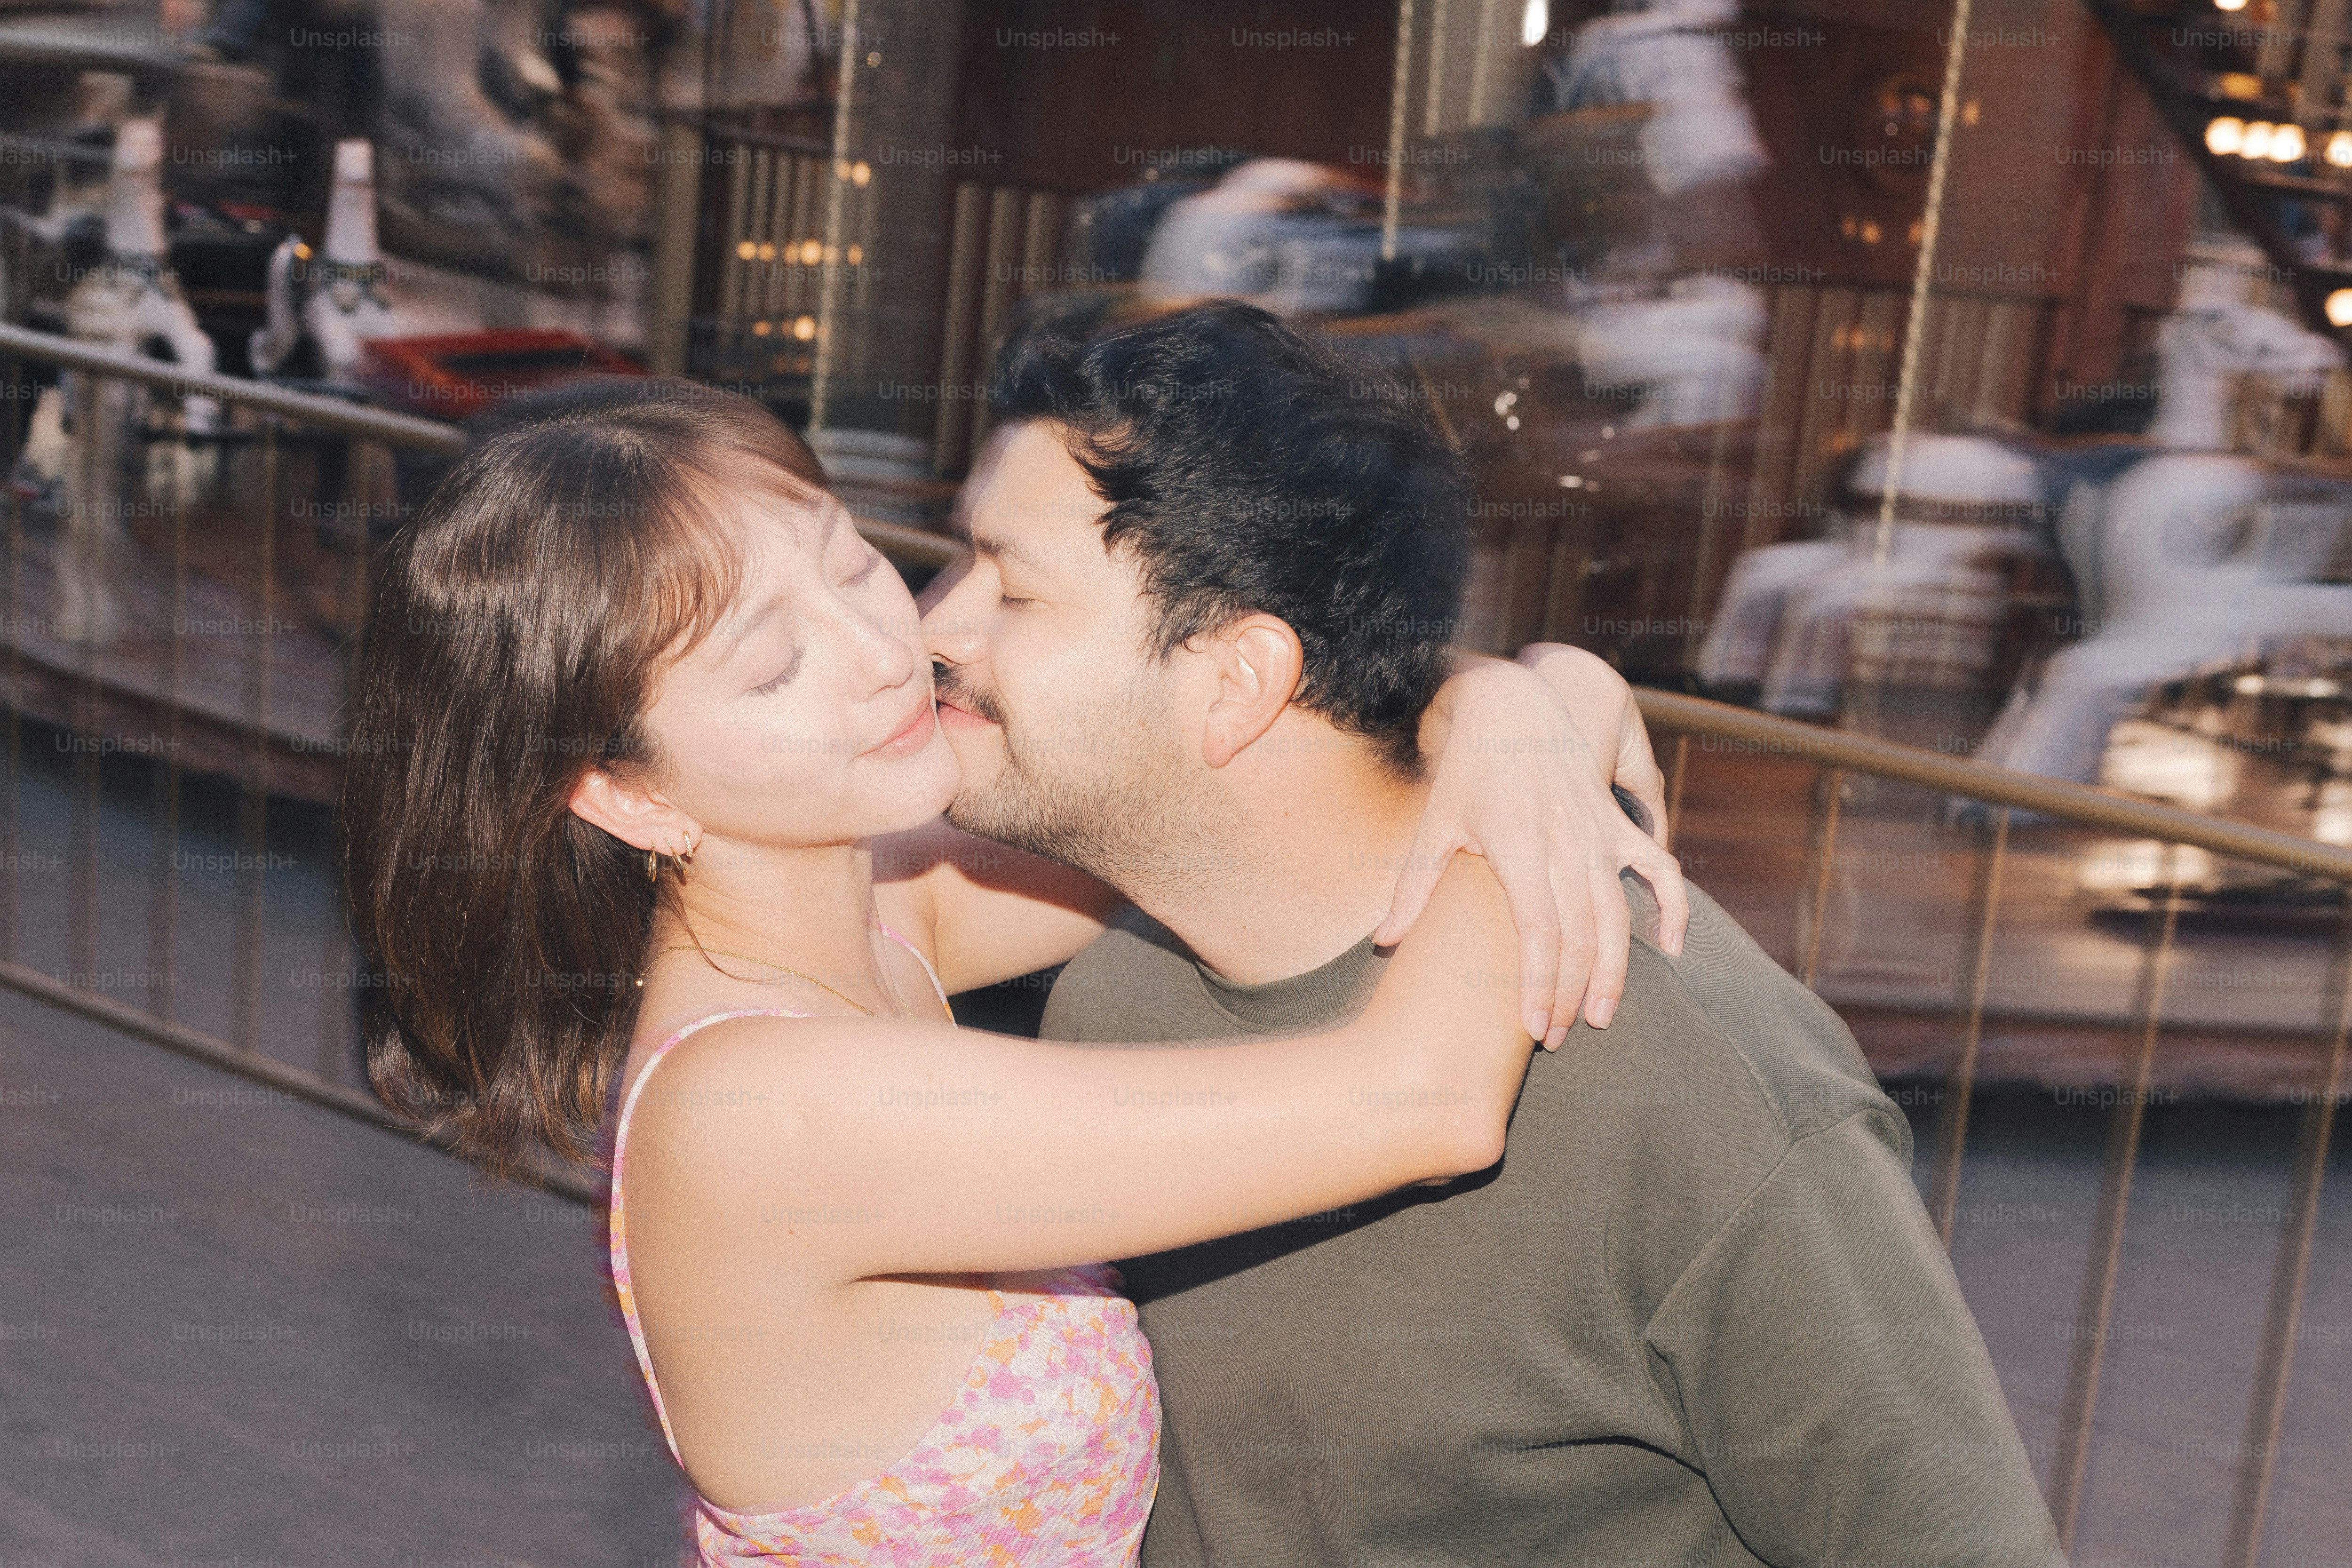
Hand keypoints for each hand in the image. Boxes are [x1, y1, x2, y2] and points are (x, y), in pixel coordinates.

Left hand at [1377, 652, 1688, 1047]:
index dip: (1541, 986)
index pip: (1540, 932)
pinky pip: (1658, 867)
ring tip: (1601, 1017)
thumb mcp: (1435, 822)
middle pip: (1580, 935)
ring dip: (1614, 970)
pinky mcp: (1616, 822)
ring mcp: (1597, 831)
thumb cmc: (1465, 769)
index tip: (1534, 1030)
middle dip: (1573, 995)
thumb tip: (1385, 942)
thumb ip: (1413, 885)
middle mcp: (1565, 841)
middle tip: (1559, 1039)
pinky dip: (1672, 906)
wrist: (1511, 703)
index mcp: (1518, 845)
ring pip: (1617, 914)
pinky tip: (1669, 948)